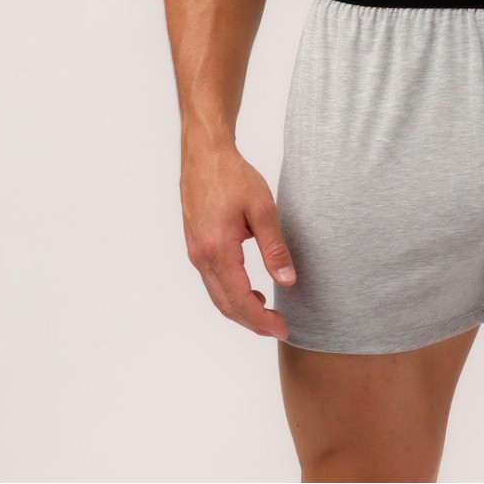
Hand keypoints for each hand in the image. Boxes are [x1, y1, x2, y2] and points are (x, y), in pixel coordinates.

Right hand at [180, 144, 296, 339]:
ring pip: (217, 295)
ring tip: (267, 313)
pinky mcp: (195, 246)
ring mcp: (195, 253)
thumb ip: (274, 247)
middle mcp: (201, 257)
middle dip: (252, 322)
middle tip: (279, 328)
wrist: (204, 154)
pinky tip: (250, 290)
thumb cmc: (233, 176)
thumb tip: (288, 281)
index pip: (240, 300)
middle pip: (226, 305)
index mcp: (218, 250)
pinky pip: (212, 281)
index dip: (261, 320)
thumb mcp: (262, 208)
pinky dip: (230, 294)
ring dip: (241, 309)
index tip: (283, 329)